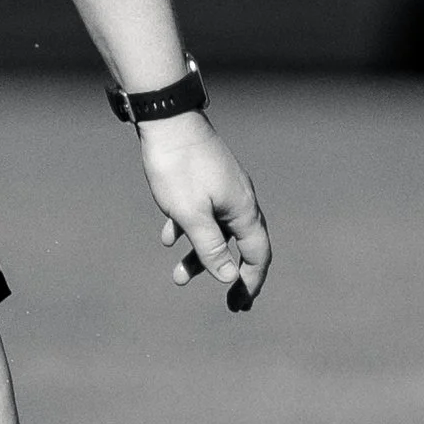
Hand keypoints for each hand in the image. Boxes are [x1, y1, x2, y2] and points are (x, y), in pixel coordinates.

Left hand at [136, 111, 269, 310]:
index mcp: (243, 210)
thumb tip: (229, 278)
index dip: (250, 281)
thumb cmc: (178, 168)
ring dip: (200, 255)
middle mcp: (239, 200)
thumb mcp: (192, 215)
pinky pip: (201, 212)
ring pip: (216, 230)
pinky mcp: (204, 179)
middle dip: (231, 273)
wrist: (166, 119)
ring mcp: (222, 188)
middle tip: (230, 303)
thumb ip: (211, 247)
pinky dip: (188, 229)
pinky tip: (168, 237)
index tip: (240, 303)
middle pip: (241, 245)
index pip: (257, 254)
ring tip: (178, 276)